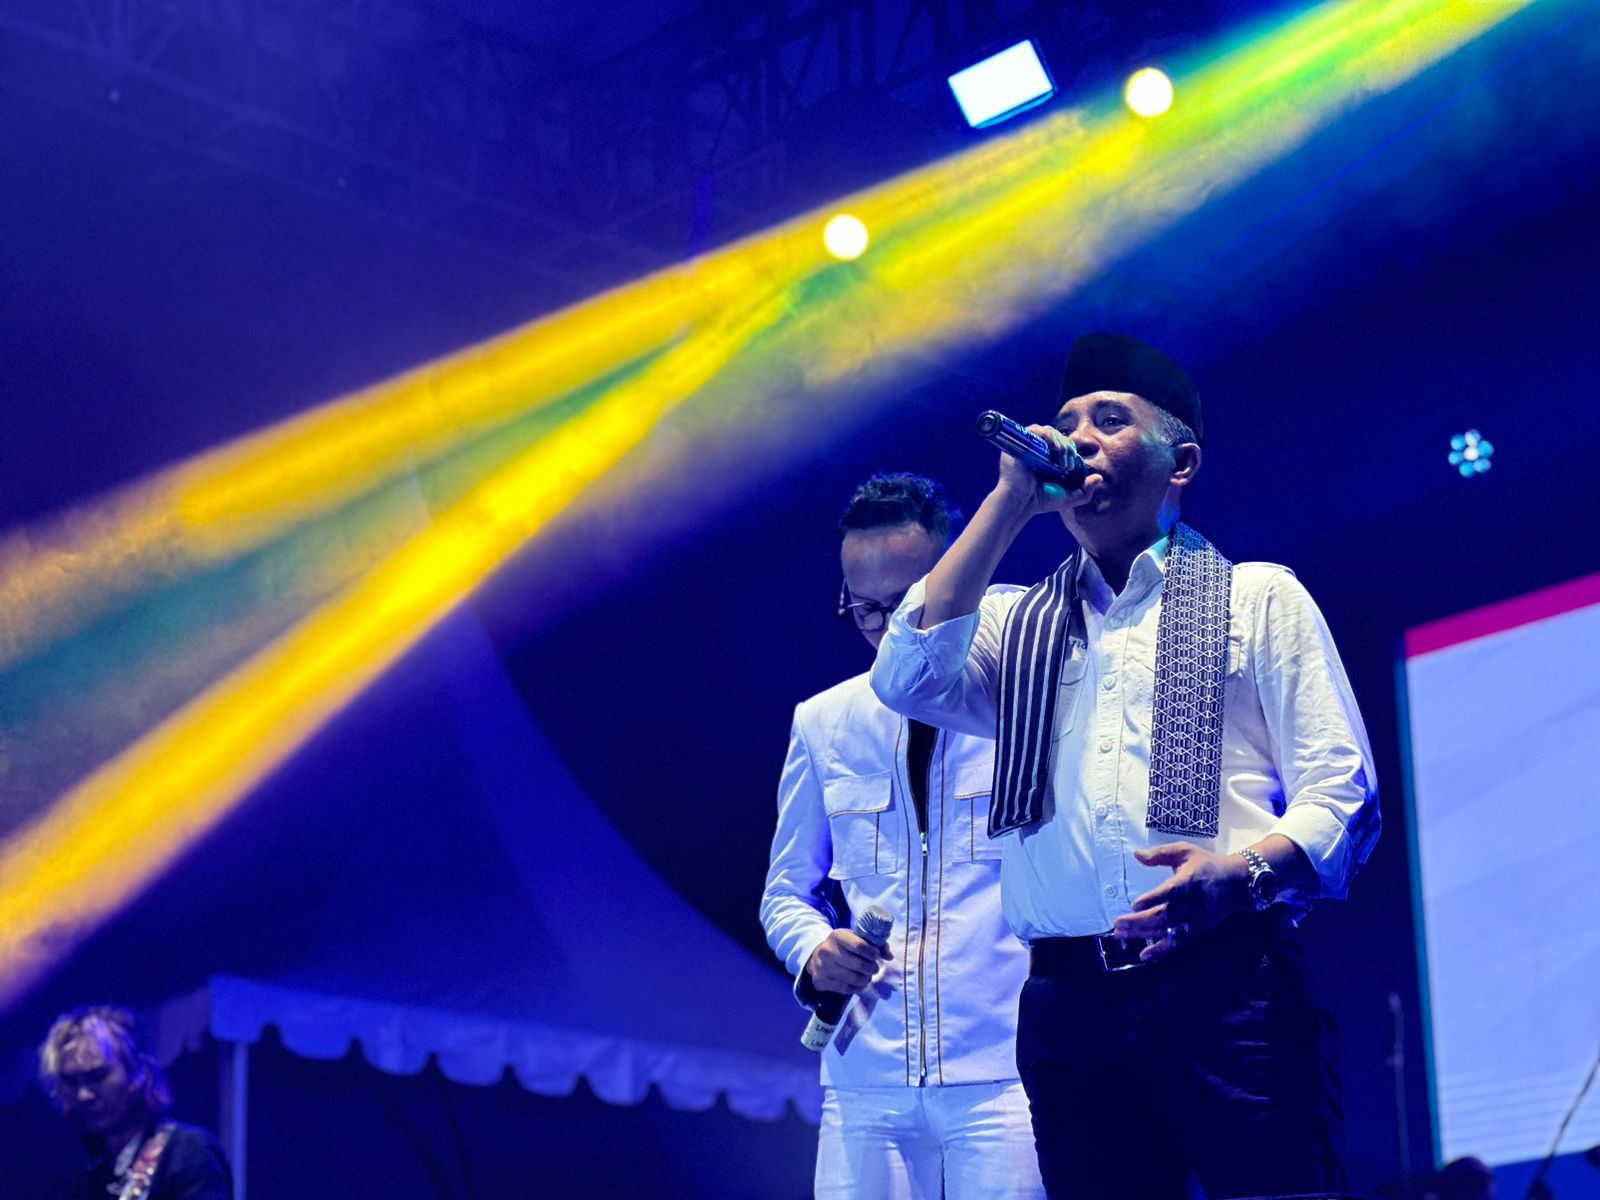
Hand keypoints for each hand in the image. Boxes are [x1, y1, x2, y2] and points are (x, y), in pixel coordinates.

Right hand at [805, 929, 891, 995]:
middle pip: (857, 964)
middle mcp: (827, 950)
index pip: (859, 946)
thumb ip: (875, 944)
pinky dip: (857, 988)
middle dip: (871, 968)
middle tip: (874, 969)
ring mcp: (823, 967)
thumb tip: (890, 956)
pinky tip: (860, 983)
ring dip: (865, 979)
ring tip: (868, 977)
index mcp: (837, 936)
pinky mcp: (822, 981)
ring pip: (852, 978)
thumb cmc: (843, 946)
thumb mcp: (855, 938)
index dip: (872, 953)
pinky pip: (845, 989)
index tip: (877, 956)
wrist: (818, 956)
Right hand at [994, 425, 1102, 517]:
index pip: (1063, 445)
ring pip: (1048, 432)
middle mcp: (1038, 451)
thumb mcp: (1068, 498)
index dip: (1070, 450)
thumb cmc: (1040, 501)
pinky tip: (1053, 447)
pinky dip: (1046, 435)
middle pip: (1057, 437)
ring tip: (1061, 453)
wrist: (1021, 502)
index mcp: (1048, 460)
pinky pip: (1034, 429)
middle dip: (1066, 447)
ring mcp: (1028, 446)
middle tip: (1066, 462)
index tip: (1070, 464)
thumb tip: (1099, 477)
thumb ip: (1085, 491)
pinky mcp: (1019, 443)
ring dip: (1058, 440)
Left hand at [1110, 843, 1249, 962]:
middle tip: (1118, 923)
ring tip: (1121, 934)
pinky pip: (1179, 943)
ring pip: (1169, 930)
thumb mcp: (1185, 851)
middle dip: (1140, 921)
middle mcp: (1194, 902)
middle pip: (1166, 915)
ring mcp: (1197, 919)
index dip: (1154, 898)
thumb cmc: (1206, 864)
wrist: (1238, 882)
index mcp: (1190, 880)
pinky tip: (1144, 954)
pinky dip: (1162, 950)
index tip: (1134, 905)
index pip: (1171, 891)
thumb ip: (1160, 854)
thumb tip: (1136, 854)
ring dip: (1144, 934)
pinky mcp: (1199, 930)